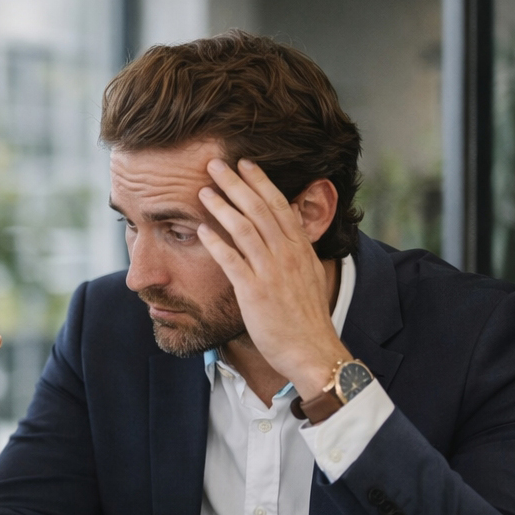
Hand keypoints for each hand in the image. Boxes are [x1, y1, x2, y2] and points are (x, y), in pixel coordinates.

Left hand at [196, 159, 351, 394]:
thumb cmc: (305, 318)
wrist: (313, 351)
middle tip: (215, 164)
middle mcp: (288, 255)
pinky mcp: (256, 293)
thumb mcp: (307, 276)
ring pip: (246, 229)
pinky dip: (217, 243)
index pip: (280, 205)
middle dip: (237, 183)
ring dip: (223, 206)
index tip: (245, 163)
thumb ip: (293, 253)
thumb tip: (284, 234)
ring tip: (204, 190)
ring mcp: (272, 273)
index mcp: (300, 249)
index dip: (261, 182)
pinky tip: (201, 229)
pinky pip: (233, 262)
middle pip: (260, 209)